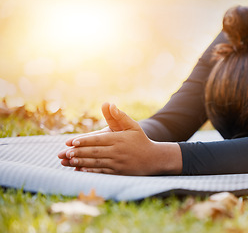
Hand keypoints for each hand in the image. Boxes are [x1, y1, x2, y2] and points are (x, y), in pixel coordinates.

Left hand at [58, 103, 181, 174]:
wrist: (153, 159)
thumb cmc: (141, 140)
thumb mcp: (133, 126)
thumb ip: (120, 116)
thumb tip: (109, 104)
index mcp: (119, 139)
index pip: (98, 140)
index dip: (85, 141)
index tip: (72, 141)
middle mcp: (118, 151)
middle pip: (95, 152)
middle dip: (79, 152)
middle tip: (64, 152)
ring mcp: (118, 163)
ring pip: (96, 163)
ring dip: (81, 162)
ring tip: (68, 161)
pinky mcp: (118, 172)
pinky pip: (102, 172)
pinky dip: (90, 171)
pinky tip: (80, 170)